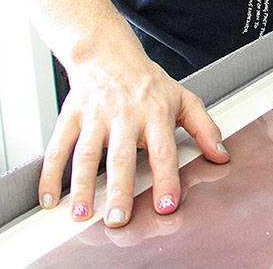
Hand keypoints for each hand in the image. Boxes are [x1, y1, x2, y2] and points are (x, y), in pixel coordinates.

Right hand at [39, 48, 228, 226]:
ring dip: (82, 187)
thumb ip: (204, 127)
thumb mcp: (184, 98)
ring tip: (83, 215)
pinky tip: (50, 199)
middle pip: (122, 157)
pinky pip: (57, 147)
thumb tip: (221, 154)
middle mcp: (125, 115)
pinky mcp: (71, 115)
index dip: (166, 179)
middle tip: (119, 219)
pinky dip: (50, 174)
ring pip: (86, 154)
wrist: (108, 54)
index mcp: (156, 113)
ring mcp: (95, 115)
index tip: (166, 206)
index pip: (164, 151)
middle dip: (120, 190)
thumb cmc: (148, 82)